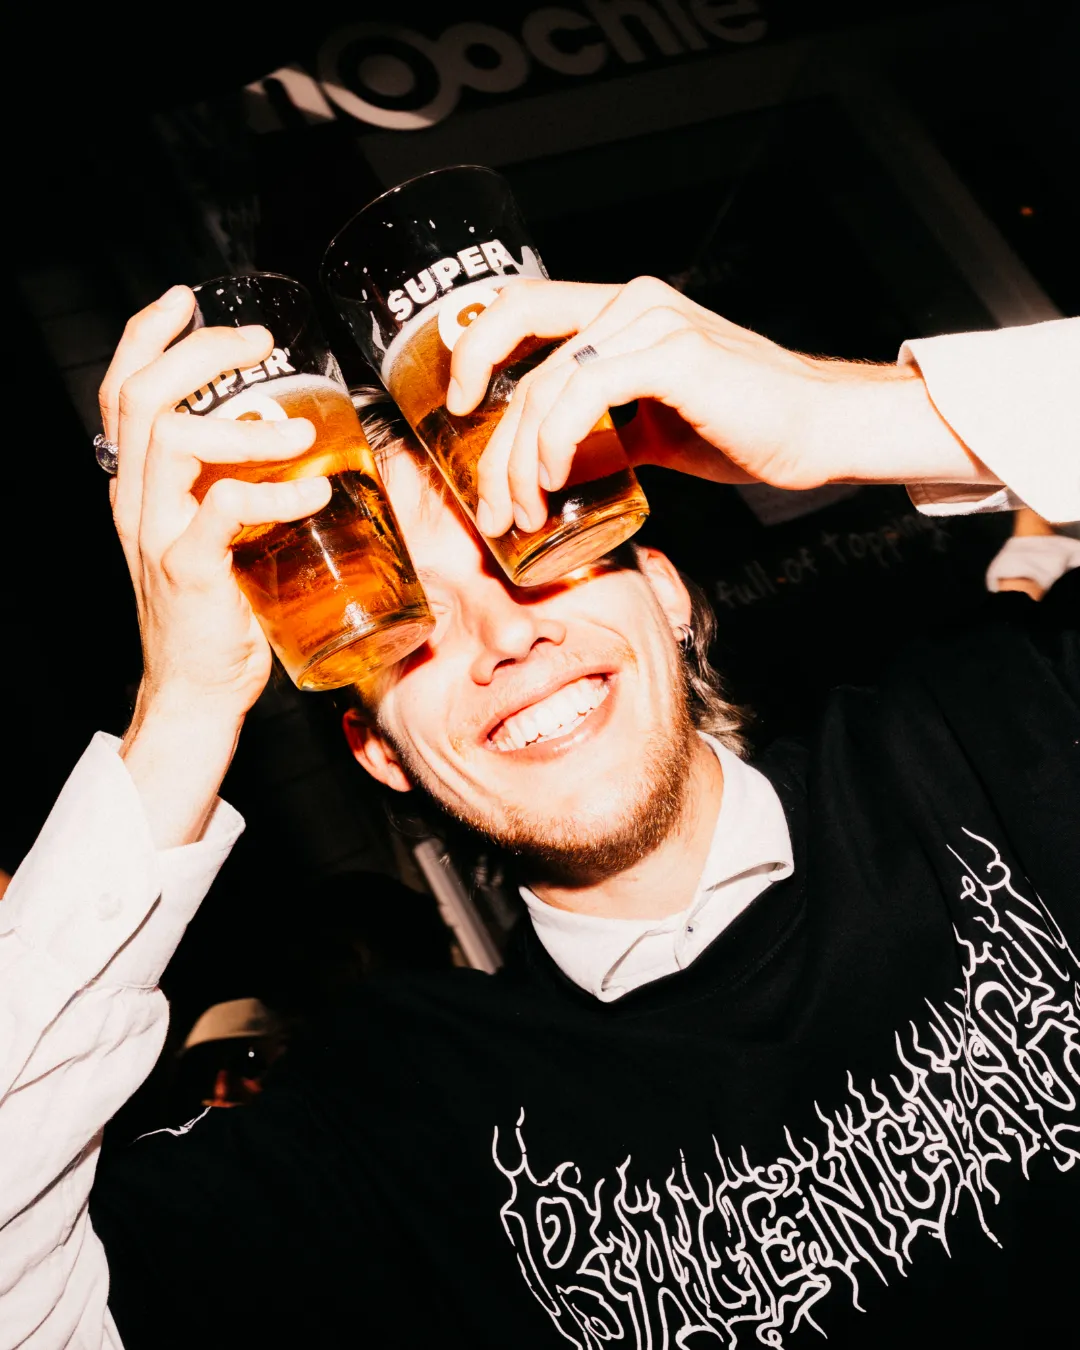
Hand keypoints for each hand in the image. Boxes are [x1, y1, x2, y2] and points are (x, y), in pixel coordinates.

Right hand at [99, 286, 329, 842]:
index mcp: (140, 486)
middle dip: (200, 354)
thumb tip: (312, 447)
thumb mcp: (220, 536)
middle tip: (256, 344)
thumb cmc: (223, 611)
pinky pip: (222, 512)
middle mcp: (136, 501)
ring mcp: (157, 534)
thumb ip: (241, 488)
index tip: (186, 300)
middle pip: (143, 397)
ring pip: (173, 441)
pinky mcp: (188, 571)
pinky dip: (273, 493)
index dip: (148, 336)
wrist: (198, 689)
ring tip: (298, 428)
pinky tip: (314, 490)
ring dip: (242, 424)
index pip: (123, 391)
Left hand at [446, 276, 991, 534]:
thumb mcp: (653, 427)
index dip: (477, 350)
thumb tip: (551, 464)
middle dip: (494, 443)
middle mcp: (632, 302)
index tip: (460, 407)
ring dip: (520, 460)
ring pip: (546, 385)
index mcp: (623, 310)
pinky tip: (556, 480)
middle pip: (523, 358)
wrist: (819, 431)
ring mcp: (652, 321)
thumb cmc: (742, 428)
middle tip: (493, 507)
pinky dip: (555, 441)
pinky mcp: (672, 353)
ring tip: (526, 513)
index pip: (524, 309)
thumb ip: (603, 429)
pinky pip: (583, 393)